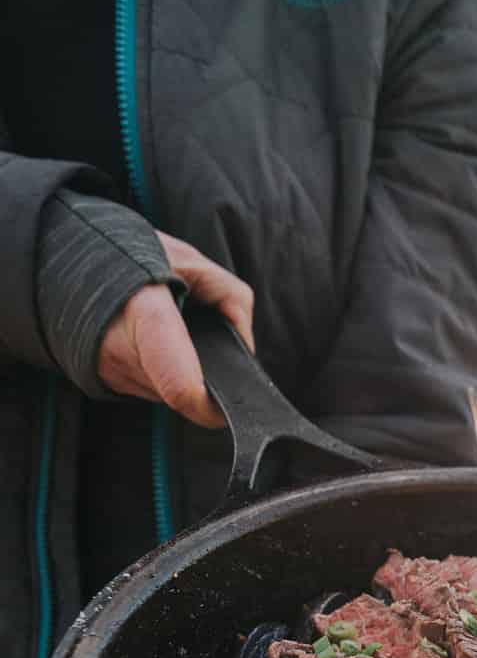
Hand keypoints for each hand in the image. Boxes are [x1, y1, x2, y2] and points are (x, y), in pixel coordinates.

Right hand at [97, 232, 255, 428]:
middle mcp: (120, 351)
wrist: (53, 253)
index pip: (182, 387)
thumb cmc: (124, 251)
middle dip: (200, 376)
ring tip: (168, 331)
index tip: (225, 405)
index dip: (210, 407)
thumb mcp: (185, 258)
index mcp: (145, 315)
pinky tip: (149, 340)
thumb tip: (244, 346)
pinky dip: (157, 370)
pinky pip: (145, 387)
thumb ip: (228, 297)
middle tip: (196, 340)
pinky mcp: (100, 379)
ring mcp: (107, 370)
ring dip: (178, 371)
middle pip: (182, 393)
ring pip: (165, 393)